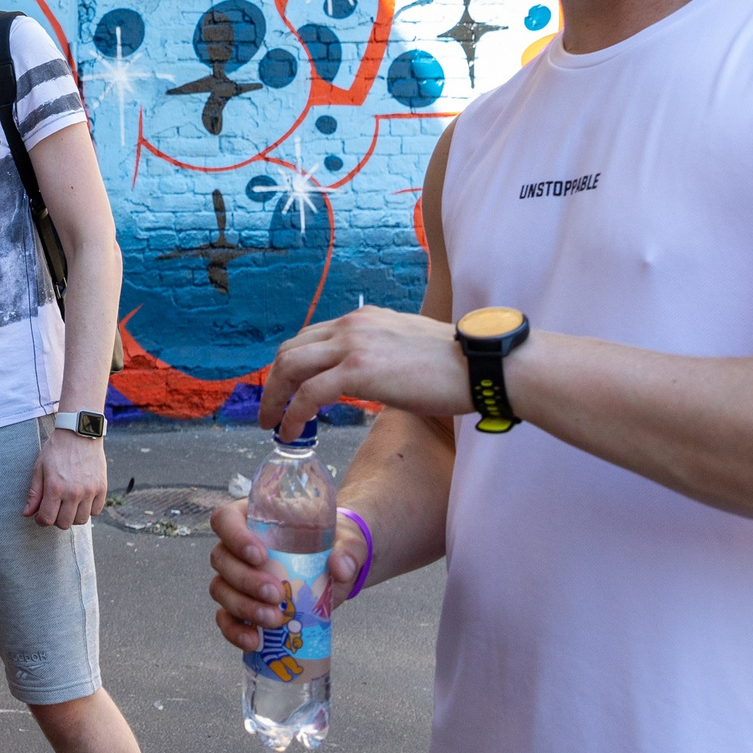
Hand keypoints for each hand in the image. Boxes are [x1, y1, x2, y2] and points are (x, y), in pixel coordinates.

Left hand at [24, 428, 107, 528]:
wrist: (79, 433)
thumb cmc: (57, 449)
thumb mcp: (40, 468)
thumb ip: (34, 493)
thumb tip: (27, 513)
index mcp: (55, 487)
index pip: (47, 519)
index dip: (41, 520)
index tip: (41, 515)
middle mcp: (73, 492)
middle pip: (64, 523)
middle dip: (56, 519)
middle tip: (55, 509)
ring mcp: (90, 491)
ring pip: (81, 520)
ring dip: (73, 516)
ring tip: (68, 505)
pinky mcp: (102, 488)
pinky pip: (96, 511)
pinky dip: (88, 509)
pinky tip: (82, 500)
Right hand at [208, 501, 365, 650]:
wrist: (337, 566)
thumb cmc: (334, 542)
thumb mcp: (347, 538)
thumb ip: (349, 548)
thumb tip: (340, 567)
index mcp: (254, 518)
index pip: (226, 519)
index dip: (235, 536)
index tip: (260, 555)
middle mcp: (236, 547)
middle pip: (221, 559)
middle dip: (245, 580)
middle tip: (276, 594)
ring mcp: (236, 577)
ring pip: (221, 590)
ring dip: (243, 607)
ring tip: (274, 619)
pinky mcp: (242, 605)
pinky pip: (226, 618)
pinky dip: (235, 631)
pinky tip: (253, 641)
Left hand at [259, 306, 472, 431]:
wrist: (481, 365)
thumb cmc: (454, 365)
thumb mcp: (405, 347)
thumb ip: (380, 354)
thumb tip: (371, 376)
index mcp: (362, 319)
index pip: (309, 338)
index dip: (291, 367)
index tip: (286, 391)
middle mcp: (351, 325)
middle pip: (291, 351)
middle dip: (274, 383)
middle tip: (271, 411)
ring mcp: (353, 345)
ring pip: (290, 368)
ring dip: (274, 399)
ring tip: (272, 424)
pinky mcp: (359, 371)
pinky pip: (309, 394)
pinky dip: (293, 414)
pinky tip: (291, 432)